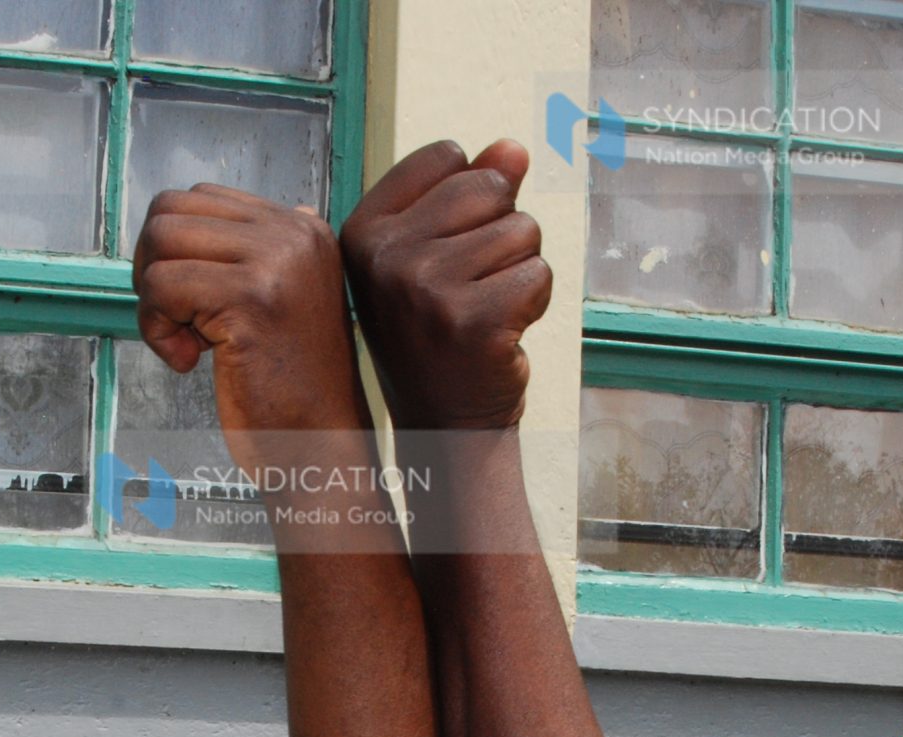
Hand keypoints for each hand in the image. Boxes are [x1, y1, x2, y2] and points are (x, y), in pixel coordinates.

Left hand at [132, 185, 368, 483]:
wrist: (319, 447)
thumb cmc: (291, 389)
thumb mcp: (280, 301)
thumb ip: (248, 256)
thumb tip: (183, 223)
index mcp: (303, 228)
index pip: (200, 197)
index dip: (173, 250)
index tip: (190, 304)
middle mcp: (294, 234)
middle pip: (170, 210)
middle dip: (152, 267)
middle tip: (175, 321)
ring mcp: (275, 262)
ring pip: (161, 242)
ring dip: (153, 300)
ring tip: (185, 343)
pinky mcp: (250, 298)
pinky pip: (162, 287)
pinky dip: (157, 329)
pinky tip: (188, 361)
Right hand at [339, 138, 552, 434]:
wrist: (444, 423)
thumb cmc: (438, 334)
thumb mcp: (434, 254)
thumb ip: (470, 190)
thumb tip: (513, 147)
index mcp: (364, 230)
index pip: (448, 156)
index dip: (470, 197)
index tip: (447, 250)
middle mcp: (385, 256)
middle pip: (491, 186)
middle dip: (502, 231)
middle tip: (473, 285)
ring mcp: (425, 289)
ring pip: (522, 229)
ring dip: (519, 270)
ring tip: (485, 310)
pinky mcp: (472, 322)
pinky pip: (538, 273)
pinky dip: (534, 302)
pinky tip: (501, 333)